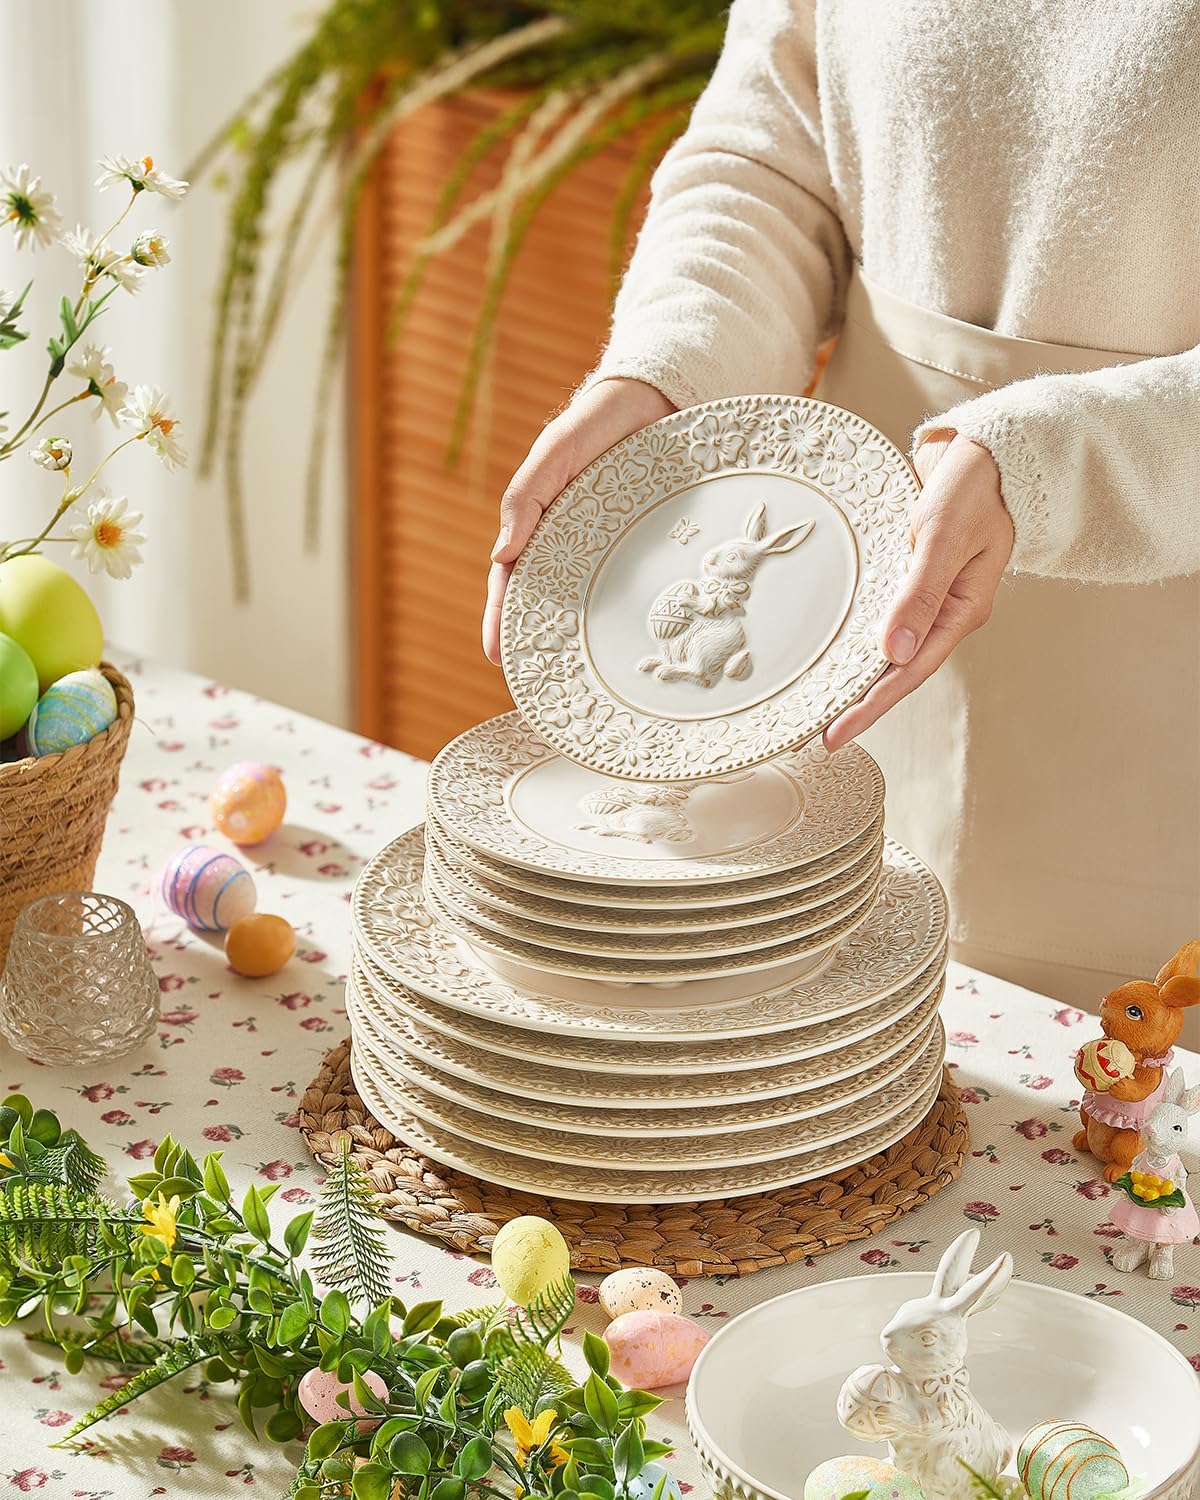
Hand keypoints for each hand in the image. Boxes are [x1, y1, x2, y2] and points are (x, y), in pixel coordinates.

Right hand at [483, 378, 675, 662]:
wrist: (656, 399)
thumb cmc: (596, 424)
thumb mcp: (554, 453)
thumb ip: (525, 498)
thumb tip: (499, 556)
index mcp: (540, 528)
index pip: (512, 582)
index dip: (501, 619)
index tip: (496, 657)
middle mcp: (572, 546)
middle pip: (549, 602)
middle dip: (539, 642)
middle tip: (535, 683)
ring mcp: (609, 550)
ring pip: (590, 601)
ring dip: (583, 638)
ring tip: (581, 677)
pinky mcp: (645, 548)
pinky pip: (633, 586)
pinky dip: (626, 615)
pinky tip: (631, 641)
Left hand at [824, 432, 1013, 749]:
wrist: (984, 450)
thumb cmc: (973, 488)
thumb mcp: (945, 537)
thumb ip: (920, 592)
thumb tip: (893, 651)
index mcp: (960, 610)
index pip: (908, 672)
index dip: (870, 706)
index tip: (834, 734)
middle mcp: (942, 610)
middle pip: (894, 670)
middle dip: (857, 703)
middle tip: (812, 734)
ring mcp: (926, 594)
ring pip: (885, 646)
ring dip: (853, 675)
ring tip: (815, 703)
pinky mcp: (908, 574)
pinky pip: (879, 614)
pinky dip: (855, 636)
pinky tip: (830, 651)